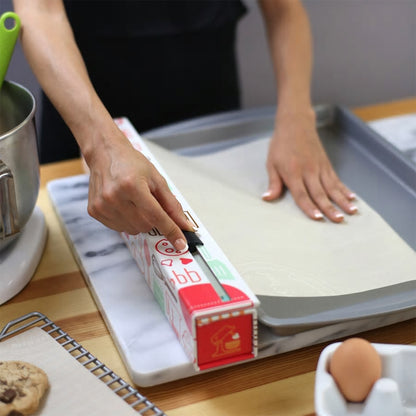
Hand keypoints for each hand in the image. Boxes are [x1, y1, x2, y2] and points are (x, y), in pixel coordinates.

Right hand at [85, 127, 191, 249]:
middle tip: (149, 202)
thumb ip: (171, 204)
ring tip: (134, 201)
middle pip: (146, 225)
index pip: (156, 216)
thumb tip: (183, 225)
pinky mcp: (95, 211)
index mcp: (132, 186)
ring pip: (133, 230)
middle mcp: (114, 197)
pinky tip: (124, 205)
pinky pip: (120, 228)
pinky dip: (128, 221)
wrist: (105, 153)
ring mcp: (102, 205)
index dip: (171, 231)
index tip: (181, 244)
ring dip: (140, 221)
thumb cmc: (131, 163)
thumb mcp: (157, 179)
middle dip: (154, 219)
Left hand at [262, 112, 357, 221]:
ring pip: (332, 187)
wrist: (295, 123)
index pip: (302, 194)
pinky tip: (352, 197)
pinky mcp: (326, 164)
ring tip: (352, 211)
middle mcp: (308, 171)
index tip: (317, 218)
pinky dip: (344, 189)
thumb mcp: (271, 163)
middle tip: (339, 220)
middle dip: (330, 208)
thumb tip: (267, 199)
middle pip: (320, 193)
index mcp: (293, 172)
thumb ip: (273, 183)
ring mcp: (320, 167)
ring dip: (342, 200)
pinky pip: (336, 179)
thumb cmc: (281, 145)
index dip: (309, 207)